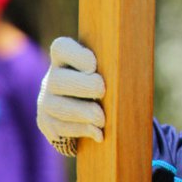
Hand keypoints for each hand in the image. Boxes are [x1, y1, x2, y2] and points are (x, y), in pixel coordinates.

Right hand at [37, 37, 105, 156]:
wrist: (83, 109)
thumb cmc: (103, 82)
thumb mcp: (105, 70)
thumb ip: (112, 66)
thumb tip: (135, 68)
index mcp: (65, 58)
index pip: (61, 47)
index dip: (76, 55)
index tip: (94, 65)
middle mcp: (51, 77)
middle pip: (57, 80)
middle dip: (82, 86)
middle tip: (102, 91)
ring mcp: (46, 101)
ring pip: (57, 106)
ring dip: (83, 113)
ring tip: (102, 119)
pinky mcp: (47, 122)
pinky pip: (59, 127)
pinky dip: (81, 130)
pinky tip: (98, 133)